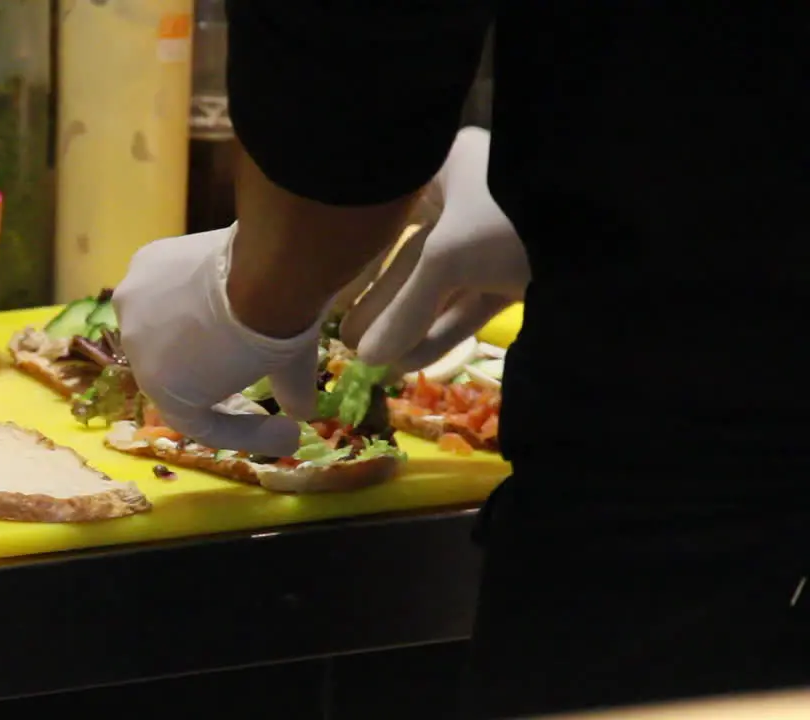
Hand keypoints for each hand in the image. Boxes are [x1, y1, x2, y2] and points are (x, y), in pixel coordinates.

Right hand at [113, 225, 324, 456]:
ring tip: (229, 321)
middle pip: (176, 370)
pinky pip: (163, 285)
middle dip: (213, 378)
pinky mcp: (143, 262)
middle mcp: (136, 350)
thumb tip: (301, 410)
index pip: (201, 423)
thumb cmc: (273, 329)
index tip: (284, 428)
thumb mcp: (290, 369)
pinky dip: (187, 291)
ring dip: (194, 329)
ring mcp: (133, 303)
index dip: (243, 429)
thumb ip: (289, 392)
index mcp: (165, 389)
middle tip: (251, 377)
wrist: (267, 264)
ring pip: (163, 324)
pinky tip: (214, 285)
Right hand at [340, 127, 529, 371]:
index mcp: (444, 165)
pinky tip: (410, 359)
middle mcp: (465, 193)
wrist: (616, 230)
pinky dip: (443, 329)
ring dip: (410, 323)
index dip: (356, 264)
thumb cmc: (512, 218)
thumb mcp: (448, 258)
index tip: (328, 300)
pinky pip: (470, 300)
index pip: (384, 218)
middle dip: (383, 306)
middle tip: (347, 343)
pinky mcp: (516, 267)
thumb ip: (405, 306)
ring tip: (375, 361)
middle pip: (410, 257)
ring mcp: (493, 233)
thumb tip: (366, 358)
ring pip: (440, 284)